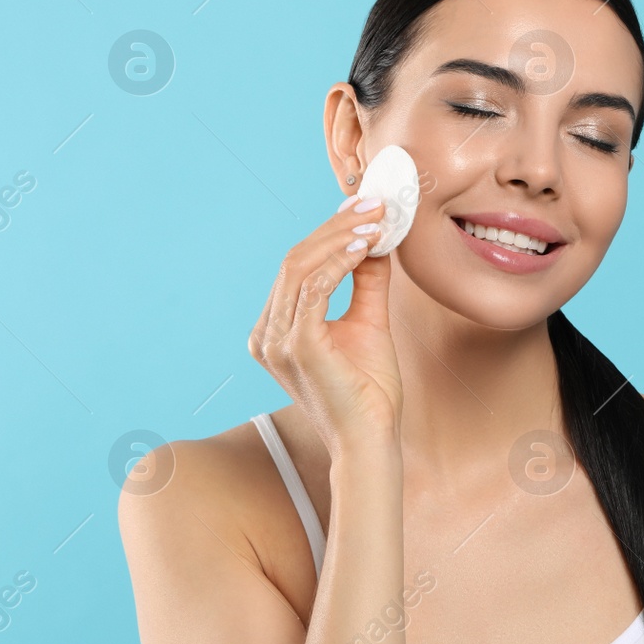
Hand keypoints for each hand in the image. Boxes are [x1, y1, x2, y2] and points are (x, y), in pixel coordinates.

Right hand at [248, 195, 403, 458]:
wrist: (371, 438)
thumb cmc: (368, 391)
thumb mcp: (368, 324)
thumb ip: (367, 283)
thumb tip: (375, 240)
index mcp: (275, 329)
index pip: (297, 266)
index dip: (329, 232)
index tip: (364, 207)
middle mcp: (266, 334)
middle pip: (296, 260)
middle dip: (336, 226)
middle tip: (374, 204)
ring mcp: (276, 341)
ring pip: (301, 268)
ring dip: (341, 237)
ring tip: (377, 220)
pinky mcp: (297, 347)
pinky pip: (314, 289)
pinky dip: (340, 262)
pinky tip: (366, 247)